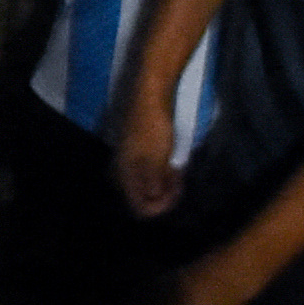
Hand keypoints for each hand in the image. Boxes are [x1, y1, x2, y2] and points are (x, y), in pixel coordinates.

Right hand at [109, 92, 181, 222]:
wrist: (151, 96)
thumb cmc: (153, 128)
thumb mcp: (156, 160)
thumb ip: (153, 184)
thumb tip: (152, 201)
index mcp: (123, 174)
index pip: (138, 206)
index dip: (158, 208)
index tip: (174, 197)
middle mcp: (122, 170)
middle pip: (141, 197)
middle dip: (162, 198)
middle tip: (180, 188)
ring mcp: (131, 160)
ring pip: (147, 184)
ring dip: (164, 187)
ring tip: (180, 180)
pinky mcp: (140, 150)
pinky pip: (150, 172)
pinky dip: (163, 175)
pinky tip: (175, 170)